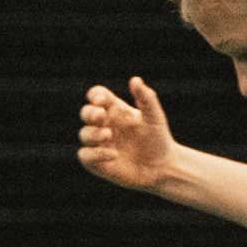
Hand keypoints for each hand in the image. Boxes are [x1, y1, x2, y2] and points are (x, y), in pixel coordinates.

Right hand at [79, 76, 175, 192]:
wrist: (162, 167)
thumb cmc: (158, 139)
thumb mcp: (154, 118)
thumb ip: (146, 99)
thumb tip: (135, 79)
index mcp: (115, 109)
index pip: (97, 95)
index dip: (95, 95)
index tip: (102, 101)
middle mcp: (104, 124)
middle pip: (86, 113)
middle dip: (90, 113)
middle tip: (101, 115)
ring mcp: (99, 143)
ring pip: (84, 134)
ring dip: (93, 133)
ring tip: (108, 134)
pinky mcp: (97, 162)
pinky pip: (86, 156)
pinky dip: (95, 154)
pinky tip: (113, 154)